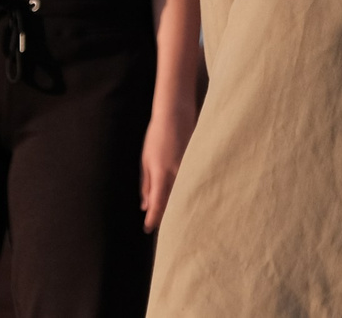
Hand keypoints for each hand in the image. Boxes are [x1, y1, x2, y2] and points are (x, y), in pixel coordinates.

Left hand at [140, 106, 191, 232]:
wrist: (175, 113)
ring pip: (184, 194)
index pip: (157, 203)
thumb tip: (144, 205)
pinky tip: (188, 198)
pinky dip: (188, 192)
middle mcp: (176, 174)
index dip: (153, 219)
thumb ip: (146, 183)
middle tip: (164, 229)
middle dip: (167, 216)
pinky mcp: (197, 163)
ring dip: (179, 206)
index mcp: (161, 174)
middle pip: (172, 203)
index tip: (149, 229)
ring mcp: (188, 168)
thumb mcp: (145, 159)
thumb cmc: (156, 135)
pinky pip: (193, 182)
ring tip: (177, 218)